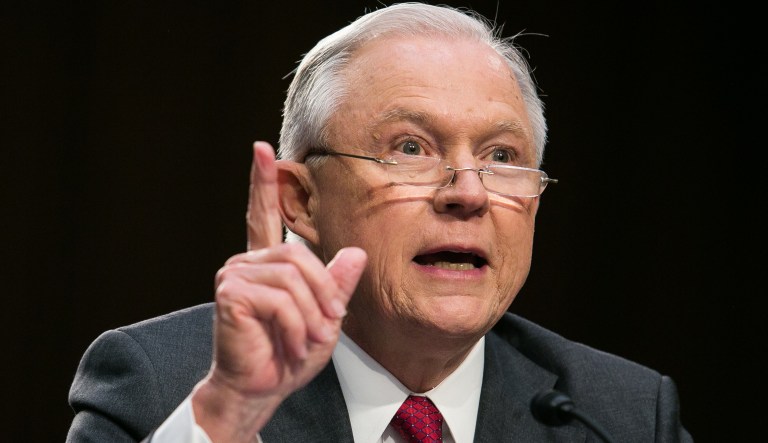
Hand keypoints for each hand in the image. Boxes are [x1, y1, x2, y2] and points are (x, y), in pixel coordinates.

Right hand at [192, 141, 366, 441]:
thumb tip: (356, 253)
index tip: (262, 148)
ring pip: (292, 279)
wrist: (261, 387)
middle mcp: (247, 262)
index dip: (263, 181)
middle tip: (327, 325)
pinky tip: (291, 342)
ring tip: (308, 340)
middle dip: (322, 293)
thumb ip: (337, 285)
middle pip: (300, 257)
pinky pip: (279, 300)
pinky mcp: (230, 293)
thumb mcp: (325, 318)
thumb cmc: (289, 353)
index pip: (264, 215)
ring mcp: (235, 275)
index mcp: (268, 264)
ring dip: (310, 314)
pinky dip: (295, 326)